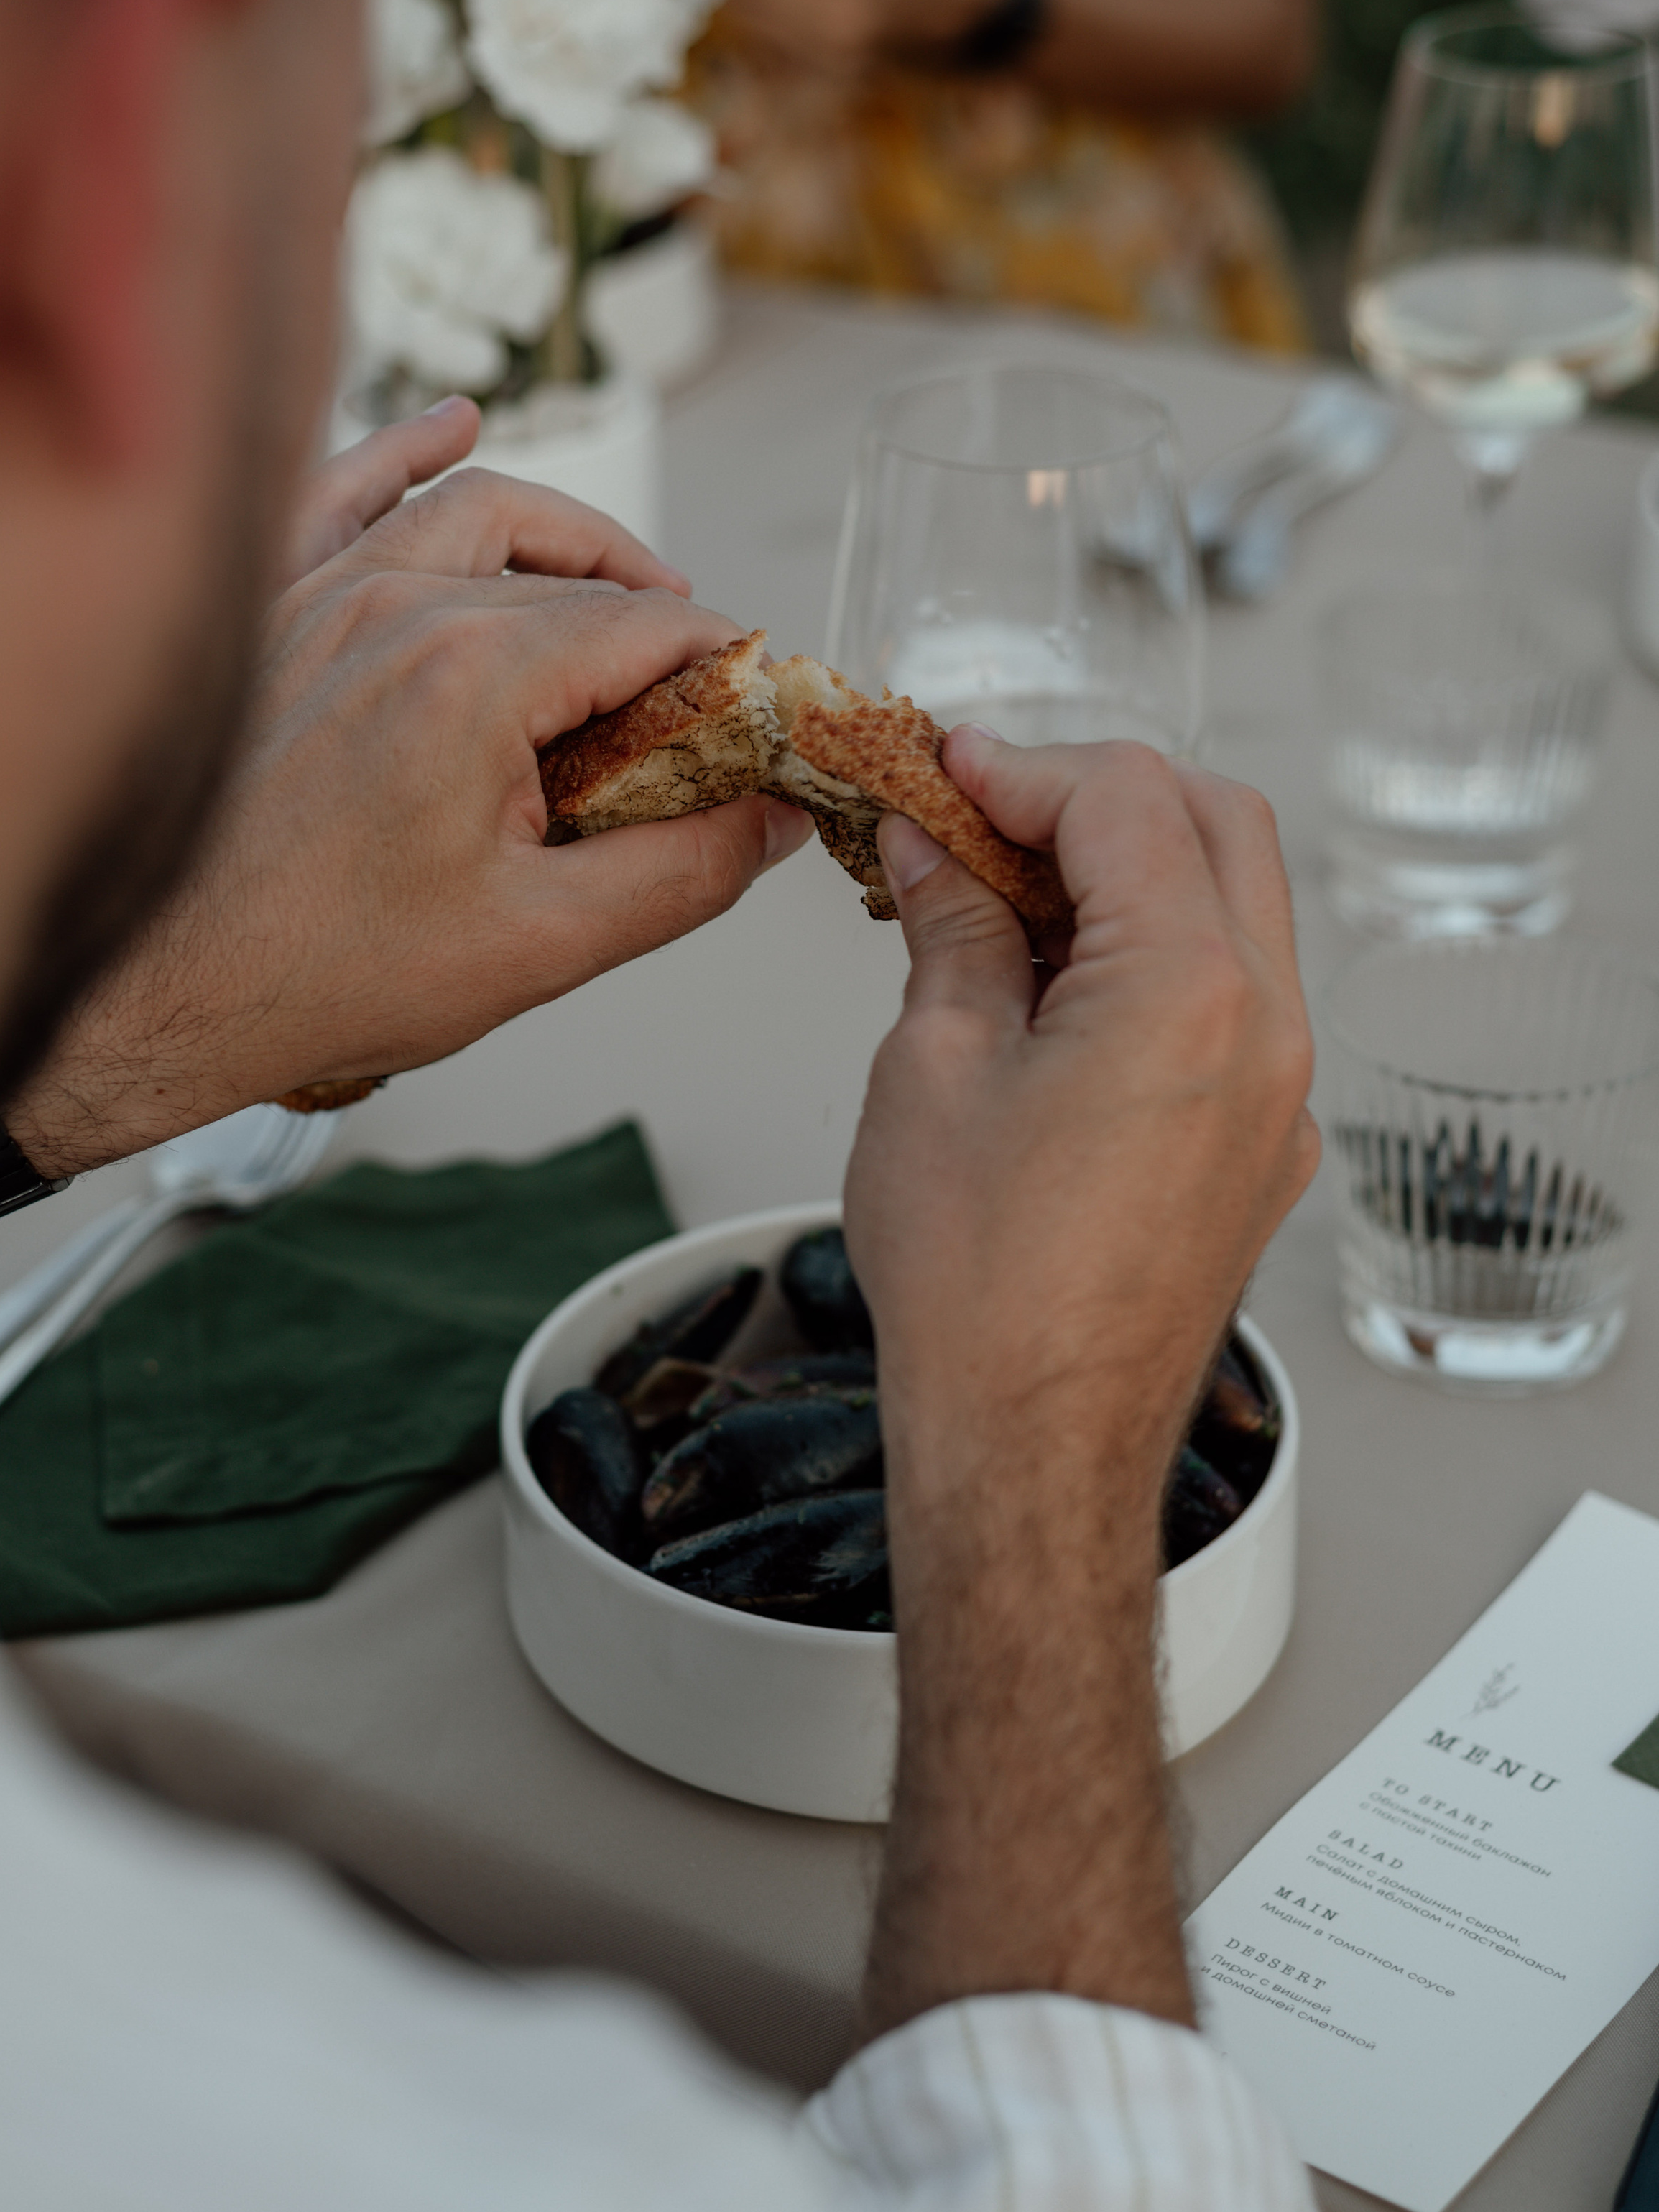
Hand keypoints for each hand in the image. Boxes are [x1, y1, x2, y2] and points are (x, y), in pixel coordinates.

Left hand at [7, 422, 807, 1176]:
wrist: (153, 991)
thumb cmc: (315, 974)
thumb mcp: (540, 947)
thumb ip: (680, 873)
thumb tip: (770, 822)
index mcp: (475, 677)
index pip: (649, 629)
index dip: (728, 667)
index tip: (764, 709)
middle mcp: (396, 606)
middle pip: (575, 582)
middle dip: (661, 628)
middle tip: (706, 705)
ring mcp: (318, 595)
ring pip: (475, 513)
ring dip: (570, 537)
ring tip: (636, 581)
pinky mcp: (264, 613)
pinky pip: (340, 492)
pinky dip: (405, 453)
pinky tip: (453, 425)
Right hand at [849, 734, 1315, 2043]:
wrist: (1033, 1448)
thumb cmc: (981, 1292)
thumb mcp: (930, 1068)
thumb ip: (951, 930)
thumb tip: (932, 851)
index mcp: (1190, 991)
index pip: (1126, 797)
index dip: (1020, 763)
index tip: (943, 768)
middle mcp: (1267, 1030)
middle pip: (1217, 822)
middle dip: (1097, 794)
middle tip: (981, 814)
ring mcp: (1281, 1093)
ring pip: (1235, 906)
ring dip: (1129, 872)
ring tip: (1001, 900)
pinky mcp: (1263, 1146)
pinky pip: (1232, 998)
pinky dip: (1154, 955)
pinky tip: (1049, 987)